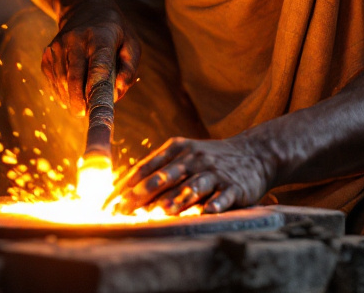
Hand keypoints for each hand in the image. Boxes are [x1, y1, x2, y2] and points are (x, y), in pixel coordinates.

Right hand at [42, 0, 140, 115]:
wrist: (83, 6)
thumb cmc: (113, 32)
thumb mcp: (130, 43)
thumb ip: (129, 68)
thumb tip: (117, 92)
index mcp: (101, 37)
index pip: (98, 65)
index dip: (96, 89)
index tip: (95, 108)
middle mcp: (76, 39)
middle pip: (74, 77)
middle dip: (78, 101)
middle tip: (84, 114)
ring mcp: (58, 46)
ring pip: (61, 82)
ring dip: (71, 98)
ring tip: (82, 103)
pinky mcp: (48, 53)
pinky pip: (53, 80)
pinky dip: (62, 92)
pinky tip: (71, 92)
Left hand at [113, 136, 274, 214]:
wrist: (256, 152)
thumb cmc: (210, 158)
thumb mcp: (184, 153)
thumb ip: (158, 168)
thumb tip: (123, 189)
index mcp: (176, 149)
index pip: (144, 167)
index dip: (124, 186)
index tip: (107, 203)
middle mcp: (193, 158)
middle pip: (164, 177)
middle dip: (141, 195)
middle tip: (122, 212)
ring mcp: (214, 172)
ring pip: (191, 186)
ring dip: (175, 200)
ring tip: (159, 213)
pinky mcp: (235, 186)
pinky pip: (222, 197)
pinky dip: (213, 205)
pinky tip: (205, 212)